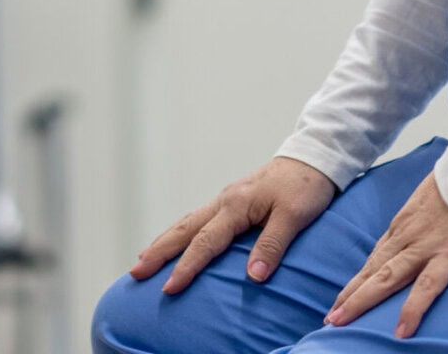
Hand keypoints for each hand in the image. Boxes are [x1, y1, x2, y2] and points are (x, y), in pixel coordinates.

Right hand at [131, 156, 339, 294]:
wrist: (311, 160)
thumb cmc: (305, 188)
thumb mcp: (294, 216)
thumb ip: (272, 245)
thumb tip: (253, 277)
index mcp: (235, 205)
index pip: (204, 243)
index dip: (186, 267)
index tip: (168, 288)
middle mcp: (224, 202)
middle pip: (184, 230)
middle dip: (158, 252)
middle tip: (136, 271)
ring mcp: (225, 200)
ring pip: (187, 223)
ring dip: (165, 241)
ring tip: (144, 258)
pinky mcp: (232, 201)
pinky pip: (198, 219)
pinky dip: (181, 232)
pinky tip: (176, 241)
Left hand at [327, 173, 447, 336]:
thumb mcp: (424, 205)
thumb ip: (415, 225)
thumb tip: (409, 240)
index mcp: (401, 228)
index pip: (373, 259)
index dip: (357, 281)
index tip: (341, 299)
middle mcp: (405, 239)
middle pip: (372, 271)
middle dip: (349, 295)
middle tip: (329, 319)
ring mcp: (424, 248)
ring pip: (386, 278)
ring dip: (361, 301)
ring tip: (341, 322)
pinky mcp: (447, 257)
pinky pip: (427, 287)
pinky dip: (412, 309)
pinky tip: (401, 330)